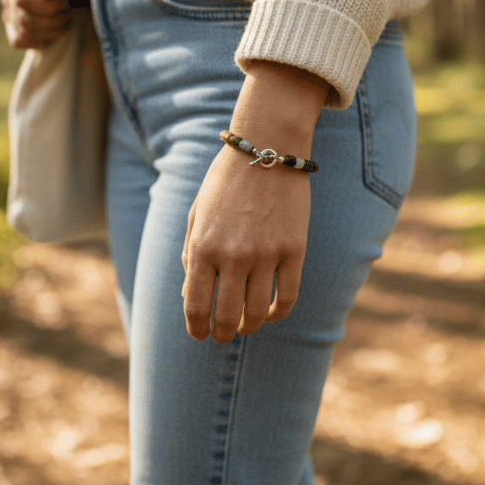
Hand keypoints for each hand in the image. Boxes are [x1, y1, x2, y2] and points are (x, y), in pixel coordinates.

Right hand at [0, 0, 81, 48]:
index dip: (48, 7)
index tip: (65, 3)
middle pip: (24, 19)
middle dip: (54, 20)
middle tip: (69, 12)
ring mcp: (7, 6)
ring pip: (23, 31)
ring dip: (52, 30)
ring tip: (64, 20)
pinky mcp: (11, 25)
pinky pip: (19, 40)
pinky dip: (41, 39)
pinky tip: (54, 29)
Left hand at [181, 61, 329, 341]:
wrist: (266, 149)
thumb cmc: (224, 182)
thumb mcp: (196, 214)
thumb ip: (190, 255)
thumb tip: (191, 296)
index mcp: (202, 247)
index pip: (196, 306)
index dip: (197, 329)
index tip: (200, 335)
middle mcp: (232, 256)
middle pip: (227, 318)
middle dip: (223, 334)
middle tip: (223, 335)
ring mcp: (265, 254)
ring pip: (256, 314)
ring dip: (249, 326)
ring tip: (246, 324)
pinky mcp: (294, 250)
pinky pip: (287, 297)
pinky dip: (277, 313)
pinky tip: (270, 312)